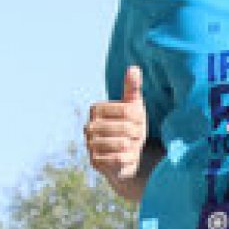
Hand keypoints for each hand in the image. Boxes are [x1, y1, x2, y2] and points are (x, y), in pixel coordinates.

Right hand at [86, 68, 147, 183]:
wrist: (126, 158)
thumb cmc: (130, 128)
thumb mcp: (134, 108)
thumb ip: (132, 89)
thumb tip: (134, 68)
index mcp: (96, 109)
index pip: (128, 111)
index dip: (139, 118)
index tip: (139, 122)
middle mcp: (89, 126)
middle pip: (126, 129)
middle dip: (137, 134)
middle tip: (136, 137)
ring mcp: (89, 144)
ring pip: (122, 144)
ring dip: (133, 147)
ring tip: (132, 146)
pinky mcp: (94, 161)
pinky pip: (118, 159)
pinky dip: (128, 159)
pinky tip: (128, 157)